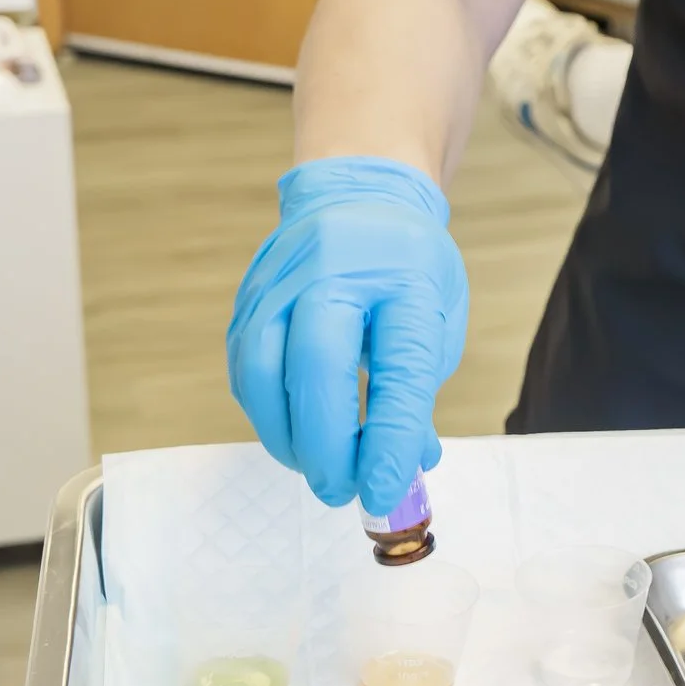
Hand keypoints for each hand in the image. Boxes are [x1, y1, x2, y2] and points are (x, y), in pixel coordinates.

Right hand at [226, 157, 468, 513]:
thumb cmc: (406, 265)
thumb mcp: (438, 317)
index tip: (383, 488)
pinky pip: (246, 370)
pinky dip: (266, 415)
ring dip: (287, 437)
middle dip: (325, 445)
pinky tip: (292, 435)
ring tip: (318, 469)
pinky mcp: (249, 298)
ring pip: (264, 370)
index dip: (388, 436)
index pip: (397, 364)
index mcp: (401, 273)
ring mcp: (282, 279)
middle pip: (316, 364)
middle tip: (341, 490)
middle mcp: (334, 269)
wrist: (357, 195)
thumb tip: (406, 465)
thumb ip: (419, 390)